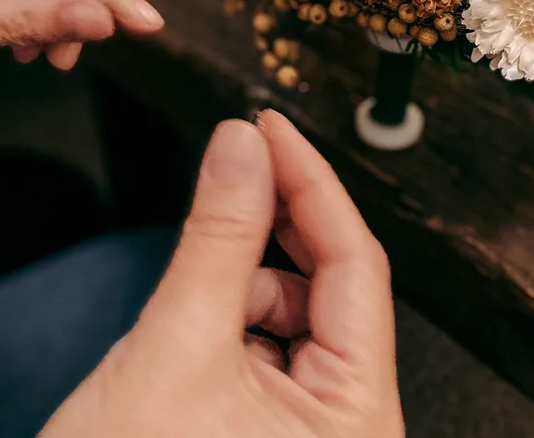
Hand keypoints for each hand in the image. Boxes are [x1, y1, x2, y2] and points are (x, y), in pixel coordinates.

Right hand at [40, 111, 403, 437]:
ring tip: (197, 295)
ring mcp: (315, 427)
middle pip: (331, 284)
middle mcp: (350, 423)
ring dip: (247, 280)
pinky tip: (201, 324)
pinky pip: (271, 341)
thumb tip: (241, 147)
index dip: (312, 182)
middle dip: (277, 227)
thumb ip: (216, 237)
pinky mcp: (277, 425)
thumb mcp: (176, 346)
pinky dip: (236, 314)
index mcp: (357, 416)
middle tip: (237, 168)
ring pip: (296, 310)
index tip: (273, 127)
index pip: (356, 263)